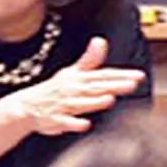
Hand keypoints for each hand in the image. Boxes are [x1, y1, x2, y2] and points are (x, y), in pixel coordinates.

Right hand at [13, 37, 146, 135]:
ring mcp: (64, 106)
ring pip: (81, 104)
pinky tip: (85, 124)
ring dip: (95, 102)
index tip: (138, 76)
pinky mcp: (56, 120)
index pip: (103, 75)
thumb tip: (101, 41)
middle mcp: (73, 91)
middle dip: (114, 86)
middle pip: (96, 88)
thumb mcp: (71, 72)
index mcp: (79, 79)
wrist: (27, 106)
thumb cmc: (54, 90)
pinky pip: (65, 122)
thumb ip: (90, 60)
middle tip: (132, 85)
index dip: (121, 75)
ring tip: (110, 99)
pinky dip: (74, 124)